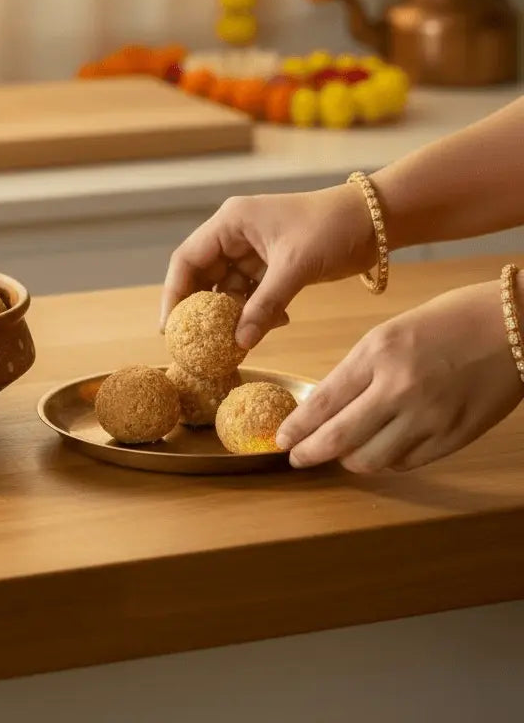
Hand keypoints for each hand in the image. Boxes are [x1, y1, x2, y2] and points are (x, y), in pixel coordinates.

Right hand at [161, 185, 377, 348]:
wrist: (377, 220)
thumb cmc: (332, 229)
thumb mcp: (294, 268)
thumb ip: (264, 306)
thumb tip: (238, 343)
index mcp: (230, 222)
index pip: (187, 259)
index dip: (174, 294)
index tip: (170, 328)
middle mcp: (235, 234)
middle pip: (203, 275)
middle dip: (202, 309)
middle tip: (198, 342)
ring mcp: (253, 250)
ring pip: (228, 288)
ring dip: (233, 314)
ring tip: (236, 341)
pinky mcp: (272, 264)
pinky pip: (252, 293)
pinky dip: (258, 310)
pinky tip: (275, 323)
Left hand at [277, 281, 523, 471]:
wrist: (517, 325)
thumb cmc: (450, 320)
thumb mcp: (390, 333)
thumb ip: (360, 370)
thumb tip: (330, 406)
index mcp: (377, 353)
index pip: (323, 402)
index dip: (297, 427)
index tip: (281, 439)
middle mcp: (399, 388)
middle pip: (339, 438)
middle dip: (309, 453)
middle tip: (296, 458)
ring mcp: (429, 417)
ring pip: (371, 459)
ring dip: (348, 461)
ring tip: (340, 454)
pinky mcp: (455, 437)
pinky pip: (407, 462)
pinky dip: (387, 461)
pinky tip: (380, 451)